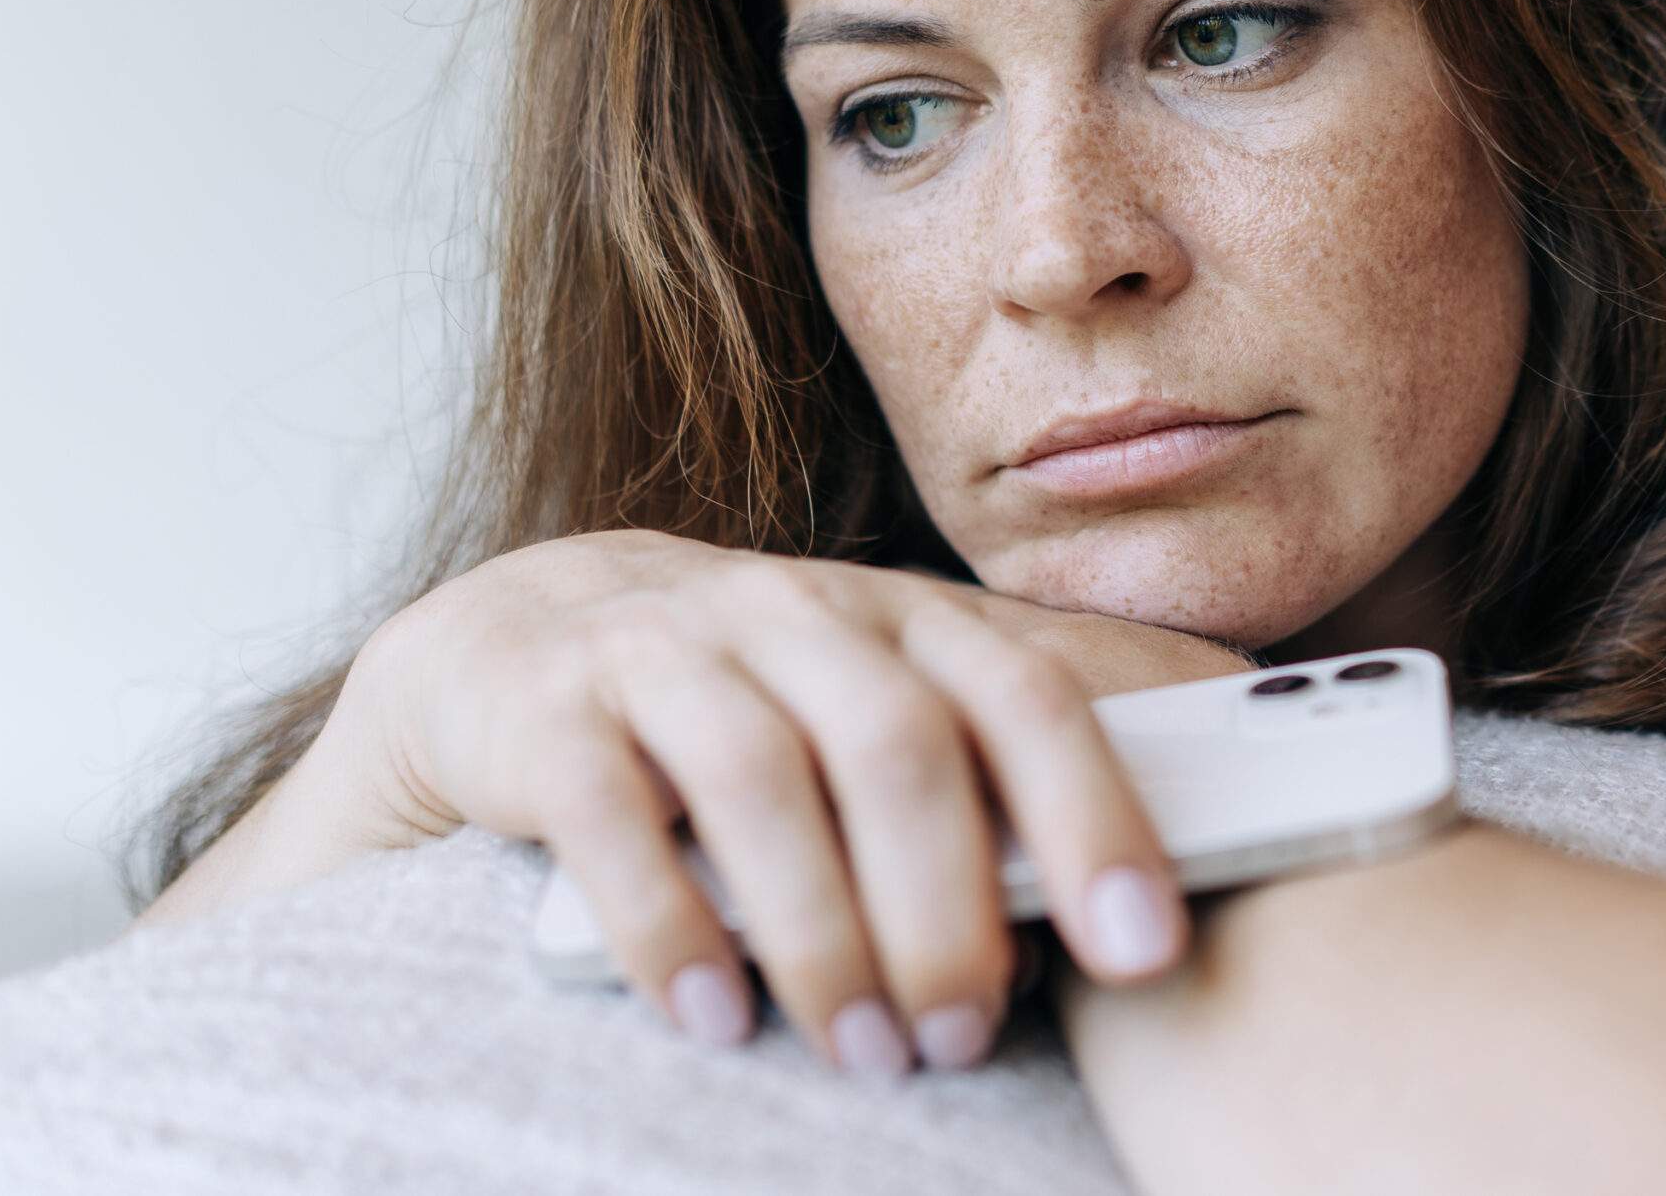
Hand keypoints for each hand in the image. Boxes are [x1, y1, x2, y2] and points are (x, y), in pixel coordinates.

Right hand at [322, 532, 1250, 1068]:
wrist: (517, 642)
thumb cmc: (748, 710)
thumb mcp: (869, 719)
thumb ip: (974, 794)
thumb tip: (1084, 935)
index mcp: (902, 620)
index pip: (1026, 699)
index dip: (1096, 817)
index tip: (1148, 947)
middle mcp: (796, 614)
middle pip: (902, 745)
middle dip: (950, 907)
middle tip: (966, 1039)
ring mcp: (667, 649)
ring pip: (764, 779)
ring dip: (824, 933)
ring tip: (864, 1051)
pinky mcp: (549, 707)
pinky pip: (611, 815)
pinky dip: (669, 924)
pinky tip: (713, 1016)